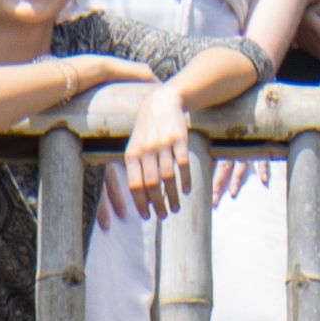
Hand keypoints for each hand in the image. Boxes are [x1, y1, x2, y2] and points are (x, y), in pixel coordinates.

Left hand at [116, 92, 198, 218]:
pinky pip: (183, 164)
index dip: (141, 203)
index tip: (147, 216)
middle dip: (158, 204)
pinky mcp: (180, 139)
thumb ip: (136, 169)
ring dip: (173, 196)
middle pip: (152, 184)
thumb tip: (140, 197)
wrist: (161, 104)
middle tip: (164, 215)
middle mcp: (146, 151)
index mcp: (132, 155)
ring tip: (176, 207)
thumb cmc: (146, 131)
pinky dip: (185, 180)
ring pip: (168, 177)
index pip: (135, 185)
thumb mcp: (135, 147)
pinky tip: (187, 190)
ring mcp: (163, 145)